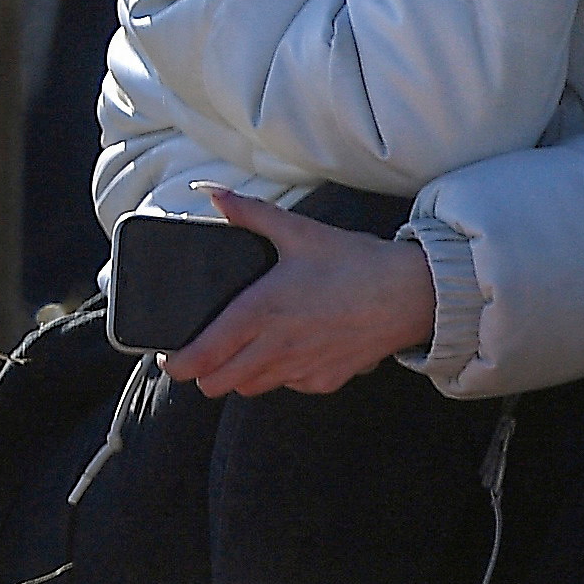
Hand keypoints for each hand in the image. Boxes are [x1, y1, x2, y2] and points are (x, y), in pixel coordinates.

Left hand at [169, 188, 439, 396]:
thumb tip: (214, 194)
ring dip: (238, 376)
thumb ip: (249, 213)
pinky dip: (279, 376)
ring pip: (252, 388)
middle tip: (202, 356)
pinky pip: (289, 386)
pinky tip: (284, 353)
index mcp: (260, 312)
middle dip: (204, 375)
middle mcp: (276, 347)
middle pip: (220, 383)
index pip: (204, 355)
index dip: (180, 364)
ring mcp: (302, 368)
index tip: (171, 359)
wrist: (412, 294)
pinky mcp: (326, 379)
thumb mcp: (298, 231)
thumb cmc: (354, 262)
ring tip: (237, 355)